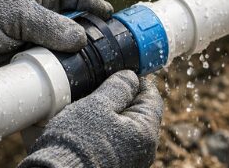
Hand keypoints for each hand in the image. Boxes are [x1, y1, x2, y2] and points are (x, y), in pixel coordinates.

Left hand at [0, 0, 111, 97]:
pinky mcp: (30, 79)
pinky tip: (75, 90)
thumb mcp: (11, 11)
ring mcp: (37, 53)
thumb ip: (48, 23)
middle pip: (81, 28)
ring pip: (72, 58)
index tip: (106, 15)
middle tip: (108, 49)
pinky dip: (67, 88)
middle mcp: (42, 25)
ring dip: (83, 65)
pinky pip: (56, 83)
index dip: (94, 1)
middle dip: (96, 37)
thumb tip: (82, 40)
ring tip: (94, 72)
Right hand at [19, 70, 163, 167]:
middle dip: (119, 97)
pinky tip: (83, 124)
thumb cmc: (77, 142)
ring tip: (87, 104)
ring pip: (122, 126)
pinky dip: (101, 129)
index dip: (137, 79)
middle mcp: (142, 149)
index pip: (151, 96)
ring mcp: (128, 159)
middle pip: (137, 112)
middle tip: (99, 86)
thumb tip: (131, 77)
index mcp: (146, 131)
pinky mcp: (112, 164)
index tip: (122, 70)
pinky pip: (111, 141)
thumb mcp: (98, 105)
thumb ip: (118, 87)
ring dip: (107, 114)